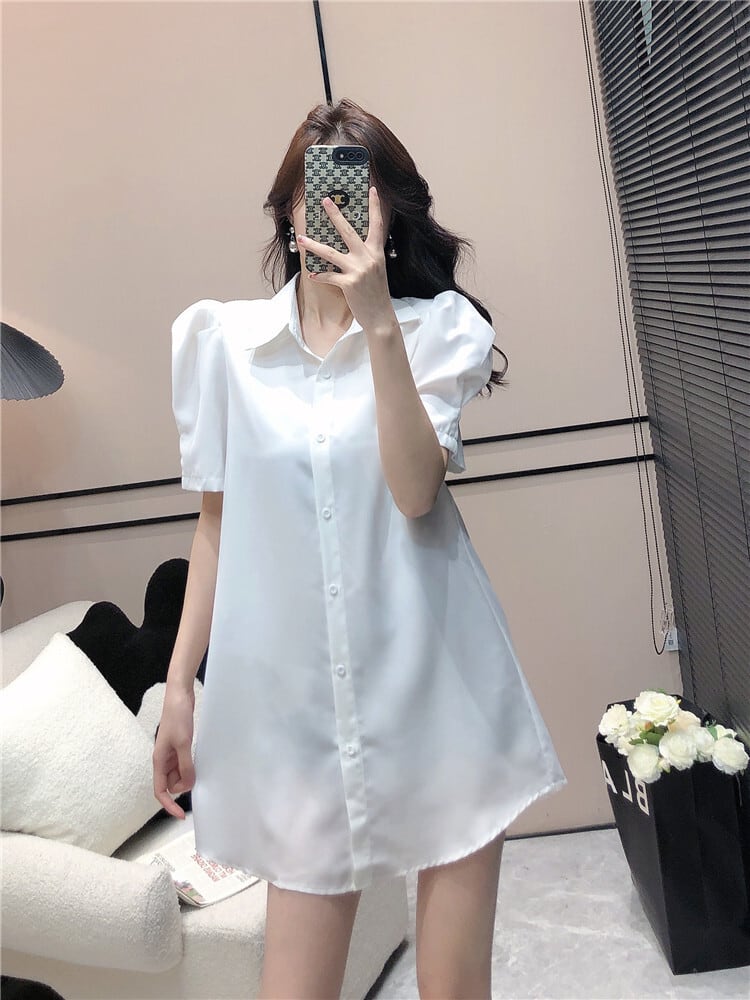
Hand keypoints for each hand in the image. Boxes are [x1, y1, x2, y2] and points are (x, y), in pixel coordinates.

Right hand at [152, 683, 195, 818]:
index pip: (160, 791)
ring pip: (179, 774)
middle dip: (183, 784)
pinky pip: (184, 764)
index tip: (181, 815)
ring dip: (189, 774)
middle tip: (196, 772)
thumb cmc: (178, 717)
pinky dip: (191, 765)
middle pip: (172, 784)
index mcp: (158, 761)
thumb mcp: (183, 744)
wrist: (179, 696)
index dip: (169, 805)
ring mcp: (171, 753)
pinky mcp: (179, 746)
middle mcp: (163, 760)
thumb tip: (187, 786)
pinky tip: (198, 759)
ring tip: (198, 761)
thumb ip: (185, 766)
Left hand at [296, 186, 396, 333]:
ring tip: (301, 238)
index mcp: (376, 252)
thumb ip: (366, 255)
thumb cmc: (376, 292)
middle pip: (348, 231)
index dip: (374, 206)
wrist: (380, 316)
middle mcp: (368, 258)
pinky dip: (319, 275)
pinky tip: (311, 273)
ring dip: (313, 245)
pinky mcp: (348, 284)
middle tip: (325, 200)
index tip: (371, 190)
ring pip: (330, 253)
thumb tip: (349, 243)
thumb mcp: (376, 269)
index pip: (376, 224)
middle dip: (335, 214)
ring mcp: (358, 270)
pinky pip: (328, 276)